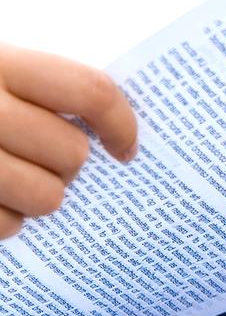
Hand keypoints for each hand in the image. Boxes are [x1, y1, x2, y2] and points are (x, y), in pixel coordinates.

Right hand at [0, 43, 137, 237]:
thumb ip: (36, 89)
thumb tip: (111, 136)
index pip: (88, 91)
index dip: (121, 123)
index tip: (124, 148)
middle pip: (72, 153)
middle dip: (66, 163)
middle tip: (40, 157)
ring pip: (49, 197)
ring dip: (37, 195)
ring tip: (8, 179)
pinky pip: (8, 226)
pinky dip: (3, 221)